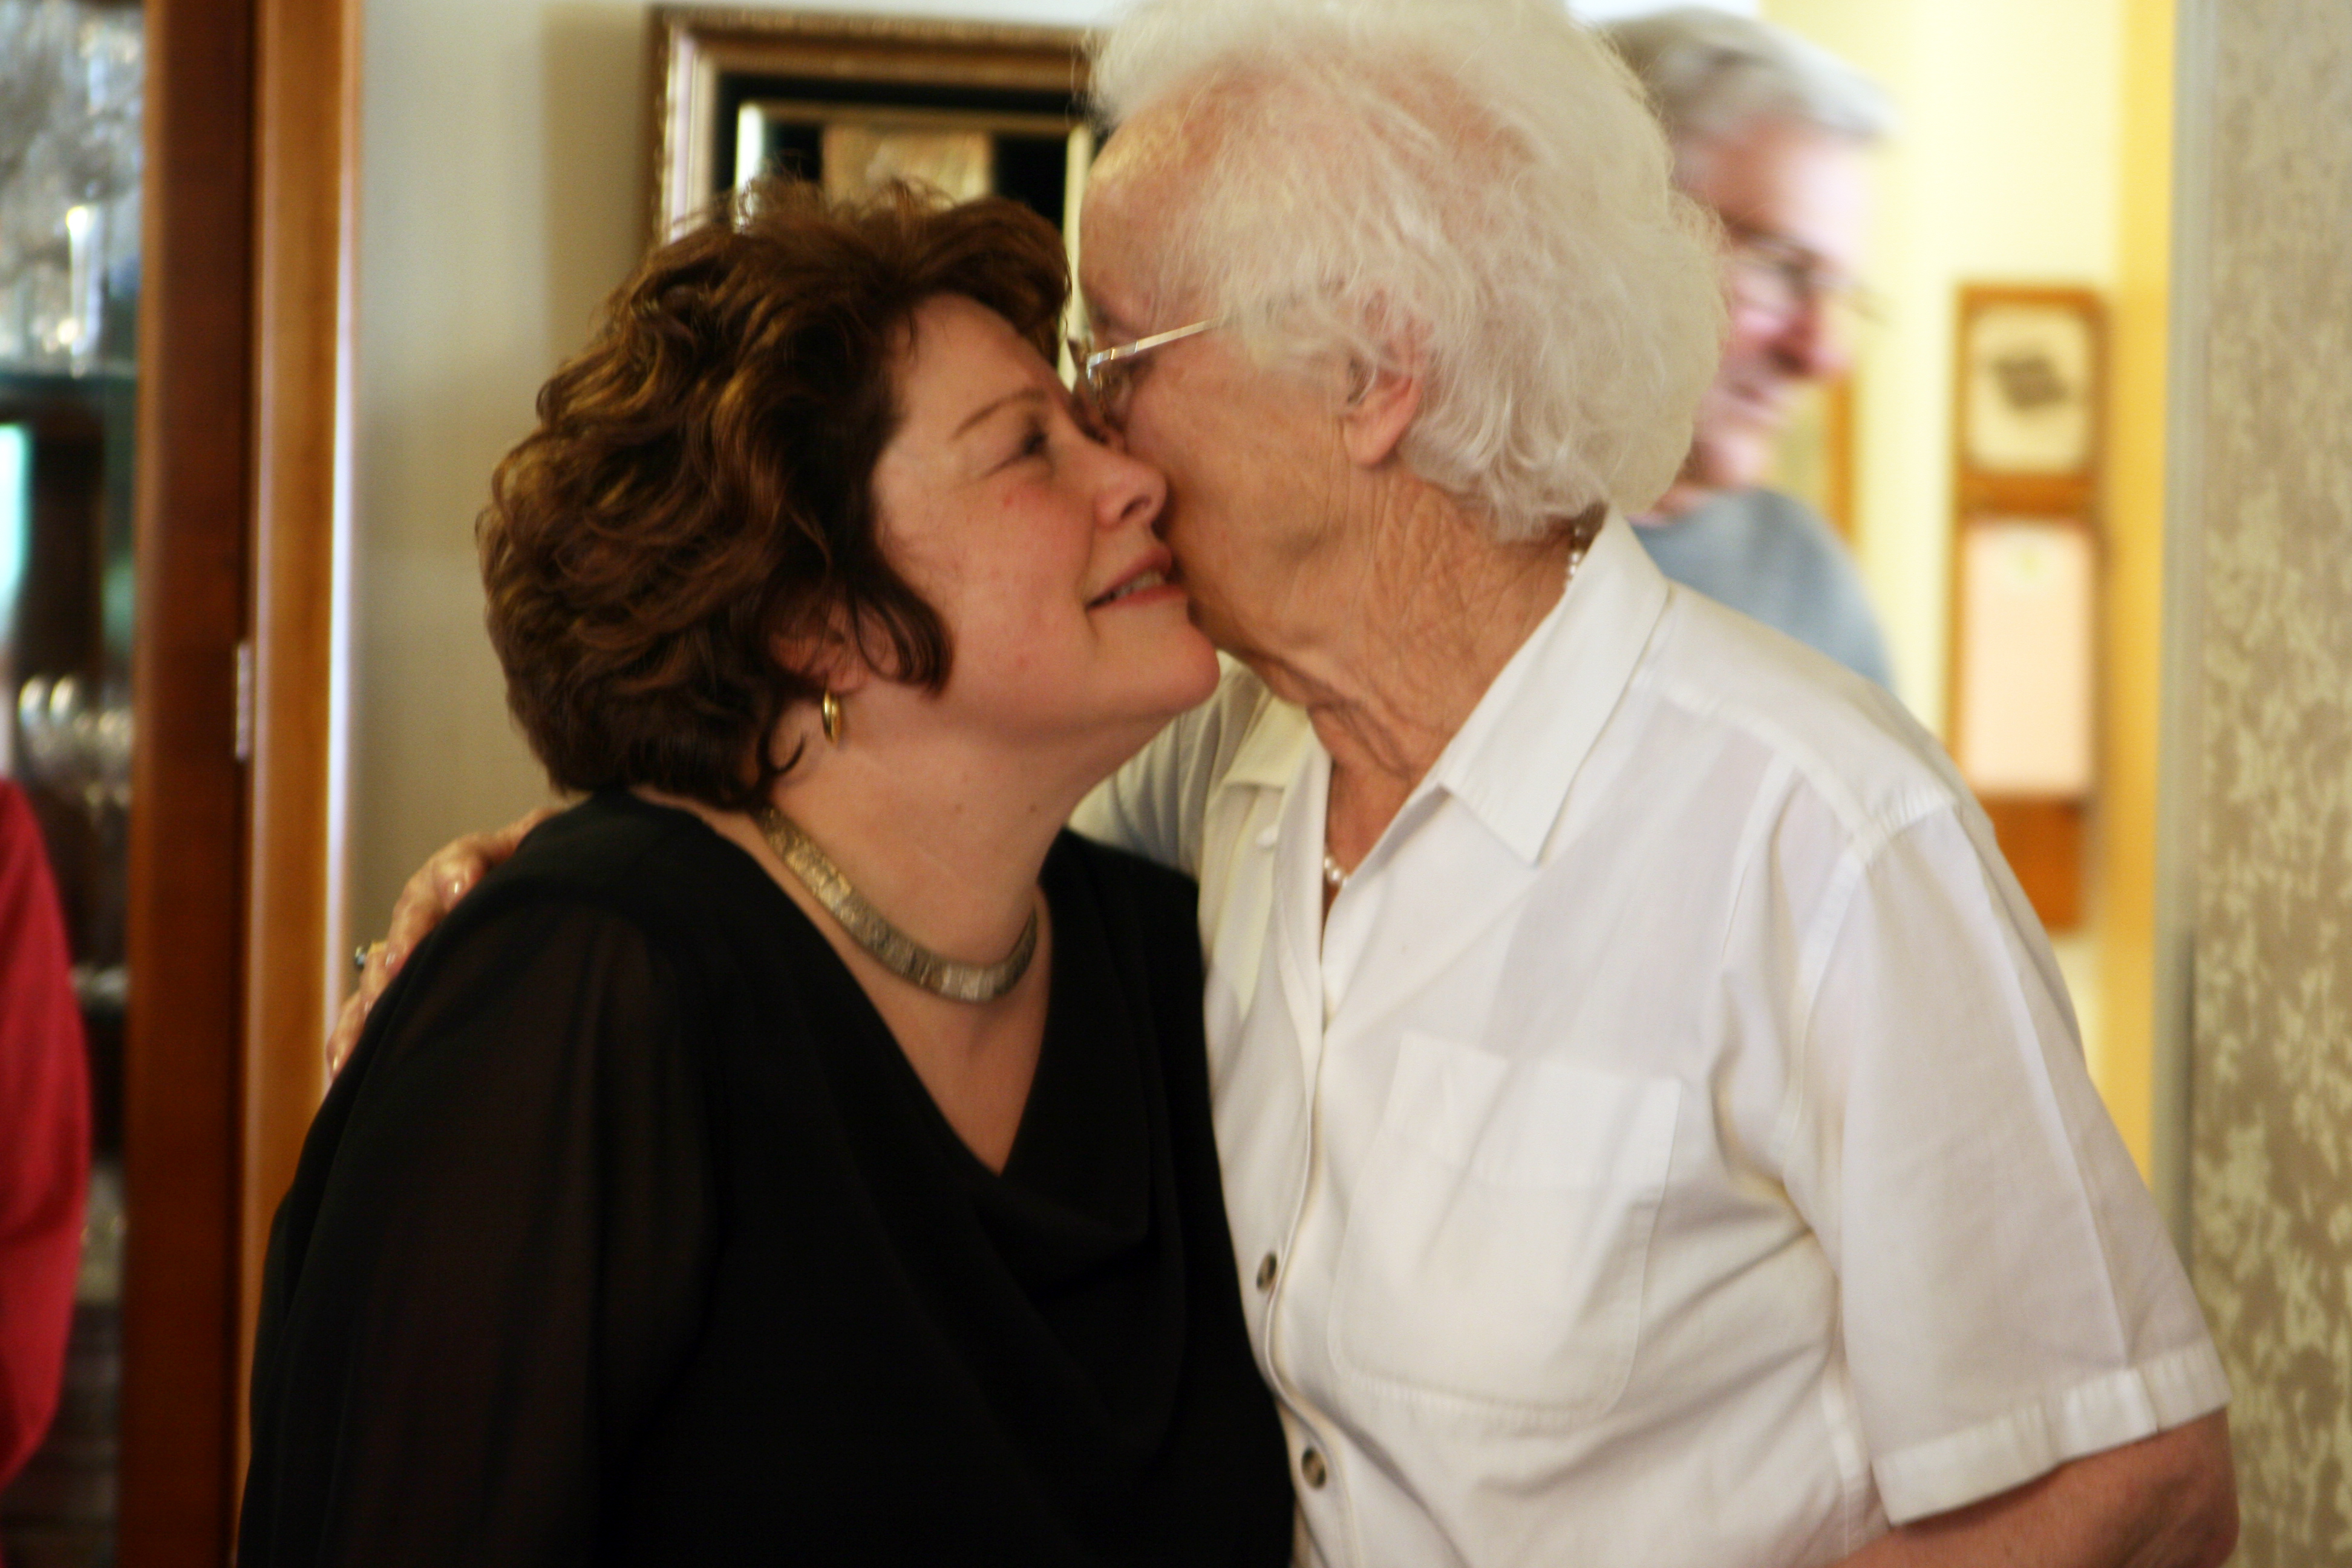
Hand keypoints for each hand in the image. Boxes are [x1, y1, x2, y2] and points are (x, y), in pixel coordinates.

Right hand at [325, 807, 555, 1077]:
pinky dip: (352, 1040)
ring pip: (379, 969)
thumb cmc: (535, 875)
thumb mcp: (545, 851)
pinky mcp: (392, 991)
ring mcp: (405, 947)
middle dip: (405, 941)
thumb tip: (550, 830)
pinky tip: (344, 1070)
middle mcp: (426, 905)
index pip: (461, 860)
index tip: (463, 893)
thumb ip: (544, 840)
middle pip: (410, 916)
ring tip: (371, 1022)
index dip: (458, 874)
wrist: (521, 902)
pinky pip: (364, 1014)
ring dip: (371, 998)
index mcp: (468, 866)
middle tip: (401, 965)